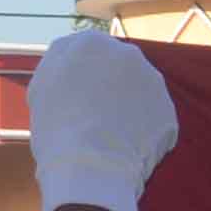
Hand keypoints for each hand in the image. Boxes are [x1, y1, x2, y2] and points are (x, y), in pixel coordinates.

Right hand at [26, 26, 179, 210]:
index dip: (83, 82)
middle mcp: (126, 53)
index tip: (77, 103)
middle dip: (110, 92)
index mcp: (89, 43)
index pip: (88, 56)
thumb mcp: (42, 88)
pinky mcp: (169, 110)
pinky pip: (154, 122)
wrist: (89, 167)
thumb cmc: (56, 130)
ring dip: (130, 111)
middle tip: (94, 121)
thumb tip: (69, 66)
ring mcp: (152, 81)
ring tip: (111, 139)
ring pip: (139, 95)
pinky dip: (144, 135)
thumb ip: (58, 66)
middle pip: (118, 72)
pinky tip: (127, 150)